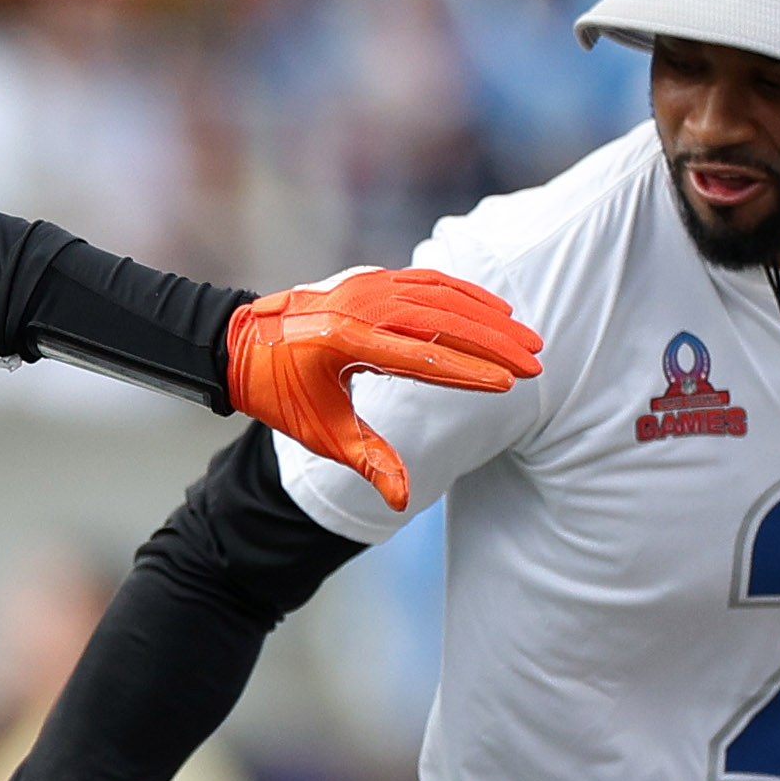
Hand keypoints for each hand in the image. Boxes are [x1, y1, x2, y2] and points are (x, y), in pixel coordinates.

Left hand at [225, 268, 542, 511]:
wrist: (244, 344)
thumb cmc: (283, 394)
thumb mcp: (320, 434)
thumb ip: (368, 461)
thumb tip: (404, 500)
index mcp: (345, 342)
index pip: (419, 357)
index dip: (467, 371)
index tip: (508, 385)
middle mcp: (360, 306)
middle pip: (440, 321)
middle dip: (493, 343)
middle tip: (535, 365)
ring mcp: (368, 286)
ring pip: (441, 297)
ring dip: (488, 318)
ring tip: (528, 340)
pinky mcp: (375, 280)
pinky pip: (430, 281)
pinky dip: (466, 295)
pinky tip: (496, 310)